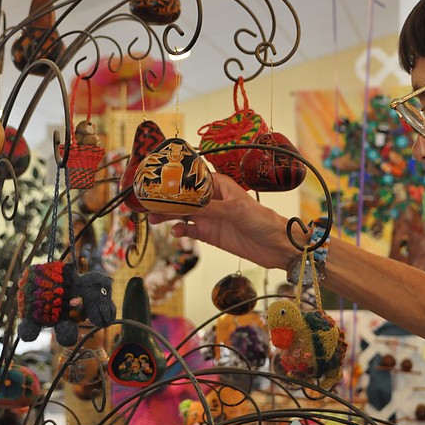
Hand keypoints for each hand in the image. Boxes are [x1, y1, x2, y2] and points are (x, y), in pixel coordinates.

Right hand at [147, 173, 299, 270]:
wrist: (277, 246)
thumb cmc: (263, 220)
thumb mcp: (236, 210)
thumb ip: (211, 208)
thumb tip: (188, 206)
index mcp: (220, 185)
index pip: (194, 178)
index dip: (176, 178)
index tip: (157, 180)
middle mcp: (212, 200)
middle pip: (184, 197)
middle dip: (166, 200)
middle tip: (148, 204)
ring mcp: (210, 217)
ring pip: (183, 214)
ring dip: (169, 215)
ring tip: (154, 219)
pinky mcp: (211, 235)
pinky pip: (190, 230)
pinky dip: (180, 230)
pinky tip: (176, 232)